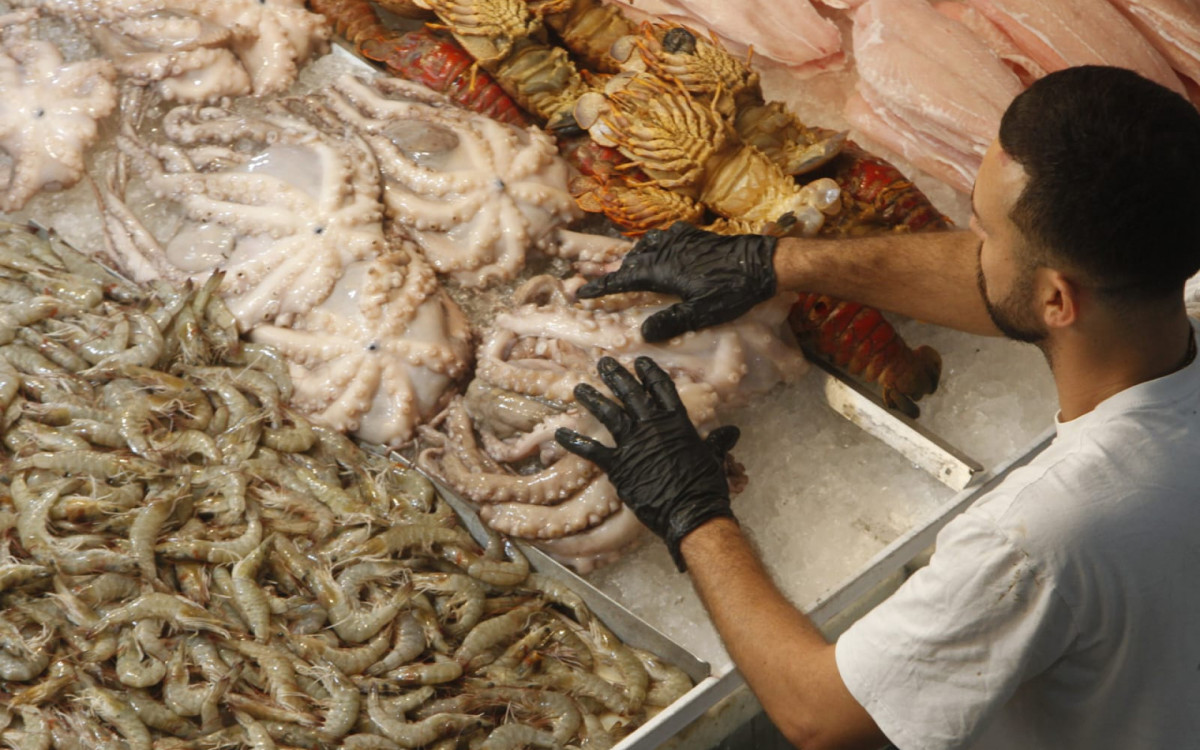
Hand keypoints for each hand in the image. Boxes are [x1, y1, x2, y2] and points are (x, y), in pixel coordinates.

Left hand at [555, 356, 740, 571]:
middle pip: (631, 394)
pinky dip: (574, 441)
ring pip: (609, 413)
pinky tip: (559, 433)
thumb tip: (733, 432)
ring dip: (593, 399)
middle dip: (616, 376)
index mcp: (677, 421)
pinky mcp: (618, 465)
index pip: (662, 389)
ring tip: (579, 388)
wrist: (690, 511)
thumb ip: (718, 442)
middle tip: (603, 363)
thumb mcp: (714, 458)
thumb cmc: (705, 486)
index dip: (649, 373)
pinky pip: (591, 449)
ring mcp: (633, 444)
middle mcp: (653, 427)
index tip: (639, 362)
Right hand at [577, 221, 777, 341]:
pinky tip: (658, 248)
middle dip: (614, 271)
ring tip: (627, 266)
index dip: (603, 287)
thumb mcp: (701, 312)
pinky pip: (664, 237)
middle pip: (632, 260)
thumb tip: (644, 332)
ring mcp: (681, 240)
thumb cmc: (732, 290)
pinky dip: (653, 244)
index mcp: (663, 270)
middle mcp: (667, 250)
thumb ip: (671, 321)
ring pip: (646, 246)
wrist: (762, 263)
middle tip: (599, 278)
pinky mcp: (695, 236)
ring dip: (634, 257)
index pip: (624, 278)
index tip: (582, 292)